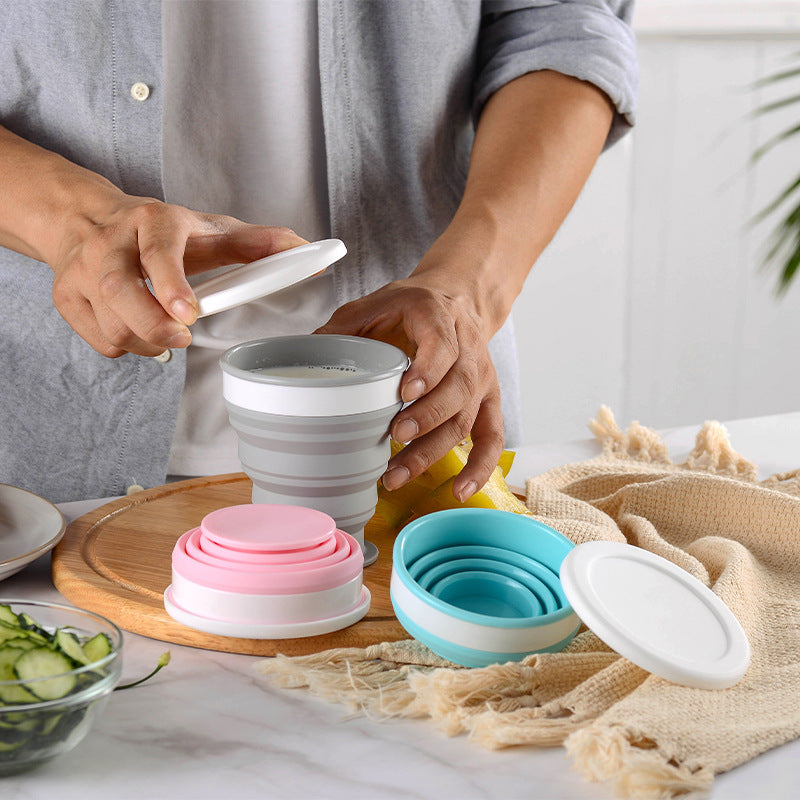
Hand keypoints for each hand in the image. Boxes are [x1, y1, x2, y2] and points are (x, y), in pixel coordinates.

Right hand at [51, 195, 304, 356]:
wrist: (87, 220)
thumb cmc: (162, 231)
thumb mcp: (210, 230)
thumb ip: (258, 244)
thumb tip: (308, 253)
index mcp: (152, 220)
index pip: (158, 251)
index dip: (172, 283)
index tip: (189, 313)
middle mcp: (110, 242)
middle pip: (123, 294)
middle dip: (155, 327)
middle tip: (182, 337)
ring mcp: (82, 270)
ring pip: (111, 324)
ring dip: (146, 342)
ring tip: (167, 332)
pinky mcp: (66, 296)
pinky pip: (99, 340)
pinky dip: (126, 347)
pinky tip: (139, 331)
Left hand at [315, 274, 504, 500]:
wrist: (456, 299)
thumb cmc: (411, 307)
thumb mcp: (373, 304)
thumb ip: (342, 328)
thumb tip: (304, 358)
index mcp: (439, 317)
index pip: (443, 345)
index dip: (428, 370)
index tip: (404, 392)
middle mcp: (468, 349)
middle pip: (457, 388)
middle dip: (427, 416)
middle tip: (395, 435)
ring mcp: (481, 378)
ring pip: (466, 418)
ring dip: (434, 450)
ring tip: (397, 474)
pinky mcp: (488, 400)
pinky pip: (492, 437)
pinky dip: (481, 467)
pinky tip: (459, 491)